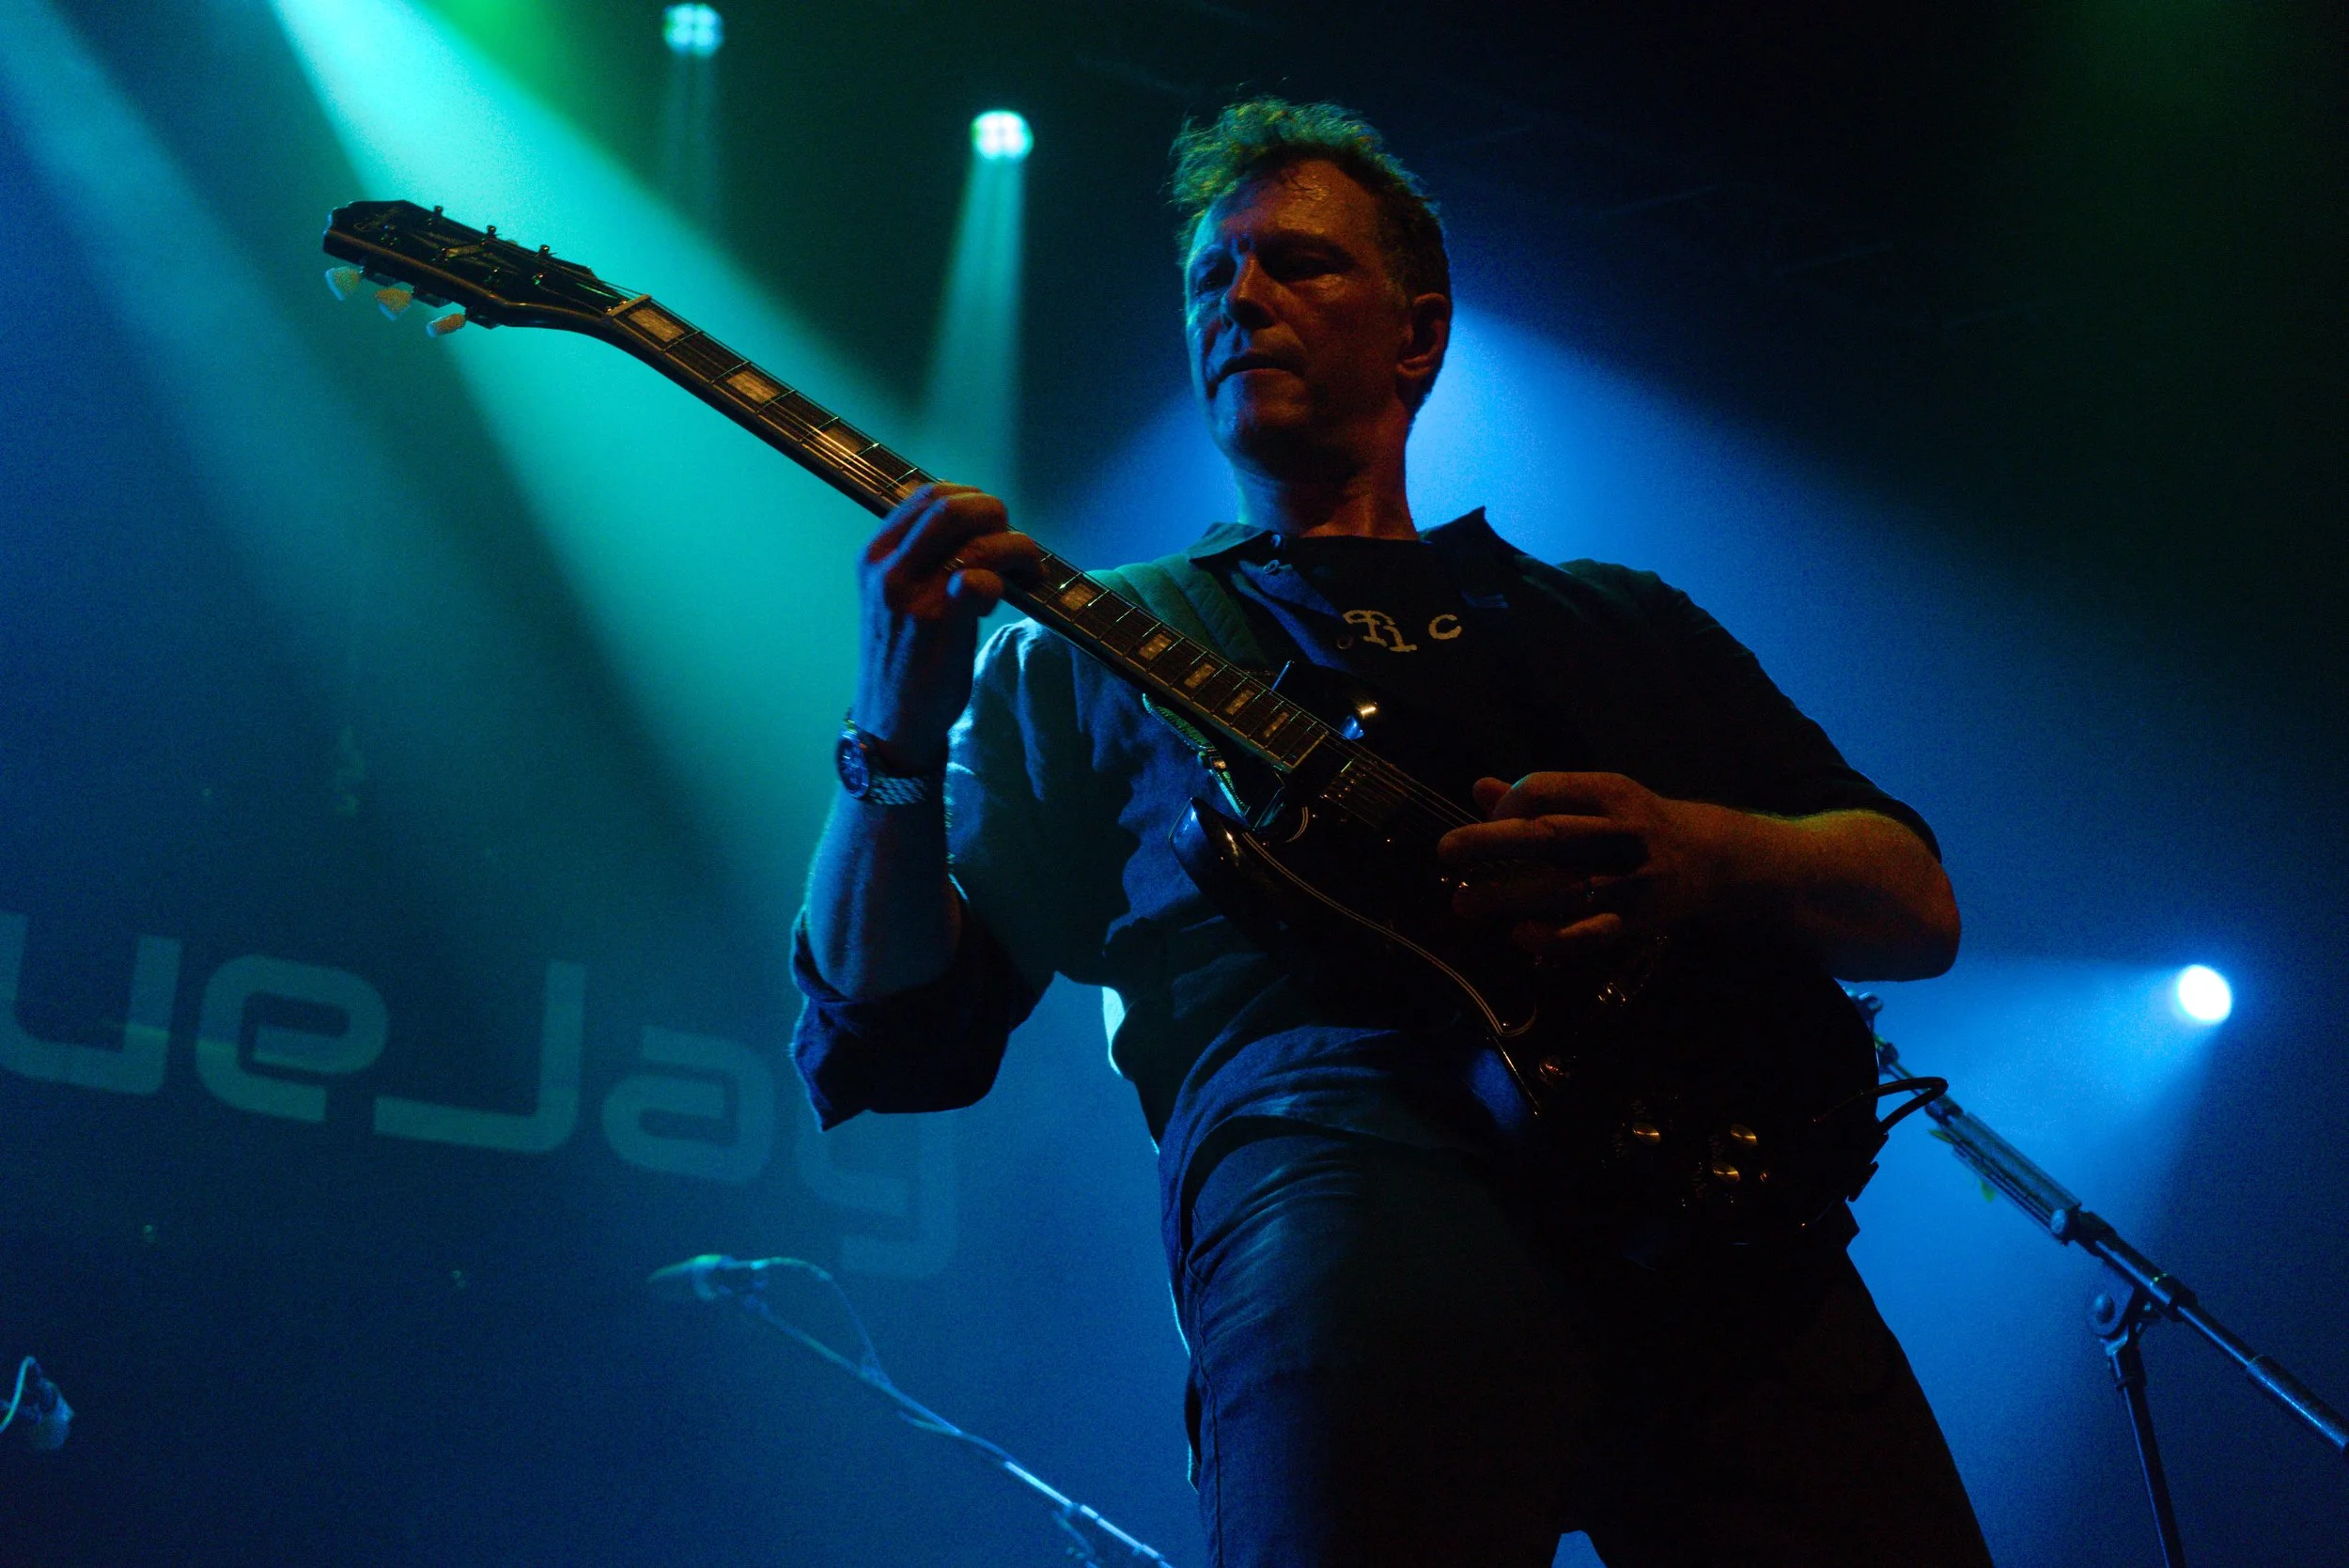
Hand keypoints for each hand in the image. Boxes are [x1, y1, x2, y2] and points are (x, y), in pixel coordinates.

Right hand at [851, 483, 1041, 770]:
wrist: (890, 721)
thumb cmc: (904, 657)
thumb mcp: (896, 596)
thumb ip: (923, 558)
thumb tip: (980, 525)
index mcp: (875, 554)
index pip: (929, 495)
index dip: (972, 499)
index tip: (992, 526)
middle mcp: (887, 568)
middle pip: (953, 506)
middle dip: (997, 517)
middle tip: (1013, 545)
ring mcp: (911, 594)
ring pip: (976, 539)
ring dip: (1017, 548)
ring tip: (1027, 572)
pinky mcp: (938, 622)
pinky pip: (982, 578)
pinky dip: (1007, 580)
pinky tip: (1009, 598)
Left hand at [1436, 772, 1731, 962]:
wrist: (1711, 858)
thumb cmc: (1636, 823)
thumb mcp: (1597, 797)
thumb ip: (1541, 796)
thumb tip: (1478, 788)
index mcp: (1609, 792)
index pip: (1543, 790)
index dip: (1506, 804)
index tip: (1486, 822)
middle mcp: (1621, 832)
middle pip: (1549, 836)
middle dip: (1492, 844)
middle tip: (1445, 851)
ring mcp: (1630, 879)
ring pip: (1562, 889)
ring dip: (1508, 897)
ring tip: (1463, 902)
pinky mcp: (1635, 919)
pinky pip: (1589, 934)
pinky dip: (1553, 938)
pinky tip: (1520, 935)